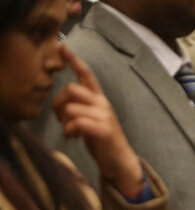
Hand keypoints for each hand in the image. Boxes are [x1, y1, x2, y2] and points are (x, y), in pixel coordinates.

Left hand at [52, 47, 144, 198]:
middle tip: (62, 120)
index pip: (87, 75)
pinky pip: (78, 123)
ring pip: (72, 107)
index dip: (74, 60)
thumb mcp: (89, 119)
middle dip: (59, 104)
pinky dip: (70, 131)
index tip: (62, 46)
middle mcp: (103, 103)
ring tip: (70, 131)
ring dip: (64, 121)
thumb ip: (79, 107)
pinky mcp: (104, 130)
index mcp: (99, 99)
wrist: (121, 163)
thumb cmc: (102, 140)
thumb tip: (61, 102)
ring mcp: (105, 116)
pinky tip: (74, 137)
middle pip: (71, 89)